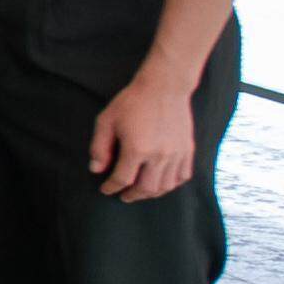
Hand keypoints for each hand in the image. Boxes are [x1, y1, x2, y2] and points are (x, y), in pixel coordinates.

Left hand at [89, 74, 198, 200]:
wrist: (164, 88)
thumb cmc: (132, 102)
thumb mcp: (107, 121)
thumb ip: (99, 147)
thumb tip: (96, 169)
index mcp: (136, 149)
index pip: (122, 179)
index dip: (111, 187)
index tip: (106, 189)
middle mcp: (159, 155)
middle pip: (146, 188)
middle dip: (132, 195)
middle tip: (124, 195)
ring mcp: (176, 154)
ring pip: (166, 186)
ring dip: (151, 193)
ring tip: (141, 191)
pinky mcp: (188, 150)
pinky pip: (183, 176)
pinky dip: (172, 184)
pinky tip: (162, 182)